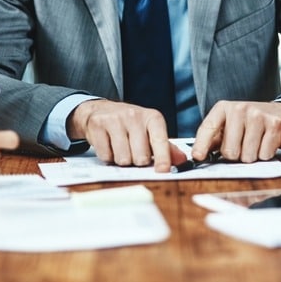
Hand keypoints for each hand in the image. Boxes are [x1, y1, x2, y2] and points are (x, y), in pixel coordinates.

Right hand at [67, 99, 184, 172]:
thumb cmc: (129, 125)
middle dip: (137, 161)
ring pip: (123, 158)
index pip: (160, 140)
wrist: (100, 111)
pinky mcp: (97, 125)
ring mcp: (115, 119)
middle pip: (140, 156)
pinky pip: (106, 155)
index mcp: (152, 118)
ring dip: (122, 160)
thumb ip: (166, 147)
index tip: (163, 170)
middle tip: (134, 153)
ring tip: (121, 149)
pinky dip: (108, 157)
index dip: (162, 157)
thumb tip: (182, 161)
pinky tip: (109, 146)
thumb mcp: (149, 131)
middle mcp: (134, 116)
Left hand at [190, 101, 280, 162]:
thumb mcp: (228, 125)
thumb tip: (198, 156)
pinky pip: (264, 155)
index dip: (201, 146)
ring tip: (255, 144)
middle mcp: (239, 109)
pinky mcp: (274, 125)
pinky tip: (266, 143)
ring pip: (247, 156)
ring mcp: (257, 116)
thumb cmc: (250, 123)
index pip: (208, 128)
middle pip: (229, 151)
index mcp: (223, 108)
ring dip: (252, 156)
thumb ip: (213, 140)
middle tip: (242, 146)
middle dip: (236, 156)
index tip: (198, 157)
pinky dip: (266, 154)